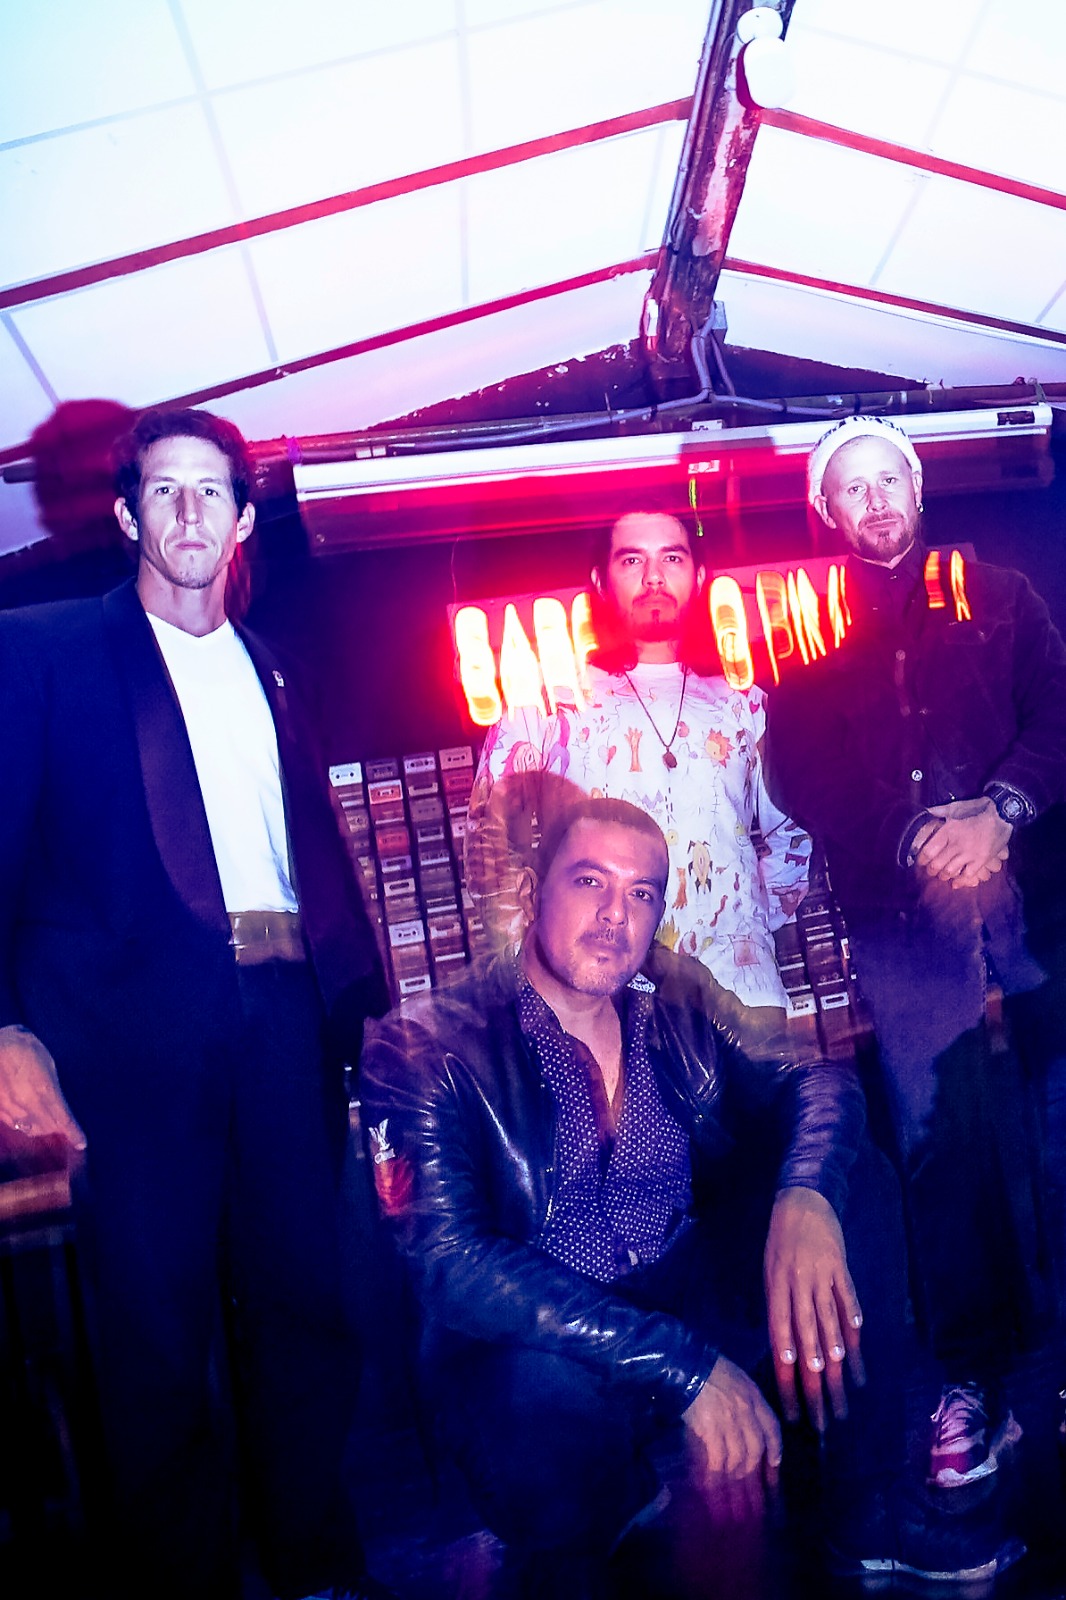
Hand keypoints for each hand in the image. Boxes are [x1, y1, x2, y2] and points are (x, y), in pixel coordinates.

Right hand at [0, 1026, 85, 1149]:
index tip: (81, 1143)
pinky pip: (13, 1123)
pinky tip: (27, 1118)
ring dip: (40, 1128)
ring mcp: (10, 1108)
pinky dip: (23, 1123)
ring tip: (46, 1123)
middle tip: (63, 1127)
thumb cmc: (23, 1046)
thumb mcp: (47, 1062)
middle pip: (46, 1128)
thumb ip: (52, 1086)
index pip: (63, 1120)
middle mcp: (28, 1104)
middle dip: (56, 1129)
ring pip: (28, 1129)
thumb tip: (57, 1102)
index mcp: (45, 1091)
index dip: (74, 1133)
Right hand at [682, 1354, 781, 1486]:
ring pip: (739, 1455)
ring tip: (728, 1474)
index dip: (775, 1447)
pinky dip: (716, 1467)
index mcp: (754, 1395)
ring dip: (734, 1469)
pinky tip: (713, 1471)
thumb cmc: (711, 1369)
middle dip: (752, 1464)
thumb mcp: (737, 1378)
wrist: (688, 1367)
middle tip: (744, 1473)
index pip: (772, 1427)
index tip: (775, 1461)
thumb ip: (746, 1399)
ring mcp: (729, 1421)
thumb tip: (748, 1423)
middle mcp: (746, 1411)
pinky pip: (718, 1456)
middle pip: (756, 1446)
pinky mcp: (711, 1429)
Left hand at [764, 1186, 862, 1431]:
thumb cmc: (780, 1241)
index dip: (786, 1380)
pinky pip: (847, 1303)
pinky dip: (853, 1327)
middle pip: (806, 1345)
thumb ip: (779, 1310)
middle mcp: (796, 1288)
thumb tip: (786, 1352)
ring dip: (837, 1365)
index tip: (793, 1412)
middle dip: (815, 1386)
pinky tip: (858, 1353)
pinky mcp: (840, 1269)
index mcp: (774, 1292)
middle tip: (825, 1420)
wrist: (801, 1200)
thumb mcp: (769, 1273)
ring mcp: (820, 1278)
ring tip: (845, 1395)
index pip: (780, 1346)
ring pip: (829, 1329)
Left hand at [916, 798, 1010, 888]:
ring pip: (950, 871)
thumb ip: (939, 811)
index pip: (928, 851)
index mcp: (947, 831)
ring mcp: (969, 853)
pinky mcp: (981, 860)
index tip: (921, 862)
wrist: (1002, 812)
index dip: (922, 860)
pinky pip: (968, 875)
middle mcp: (956, 844)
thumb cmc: (978, 808)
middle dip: (931, 871)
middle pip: (937, 864)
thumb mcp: (956, 807)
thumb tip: (926, 812)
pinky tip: (956, 883)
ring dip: (944, 876)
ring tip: (943, 876)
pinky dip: (961, 881)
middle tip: (930, 872)